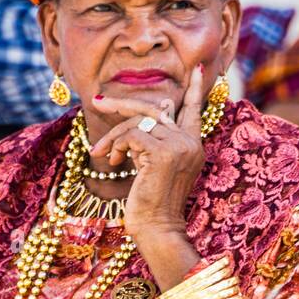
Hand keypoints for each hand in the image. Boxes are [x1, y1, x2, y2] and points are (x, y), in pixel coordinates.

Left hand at [89, 64, 206, 242]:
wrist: (156, 227)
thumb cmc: (152, 202)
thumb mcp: (155, 166)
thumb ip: (155, 140)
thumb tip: (154, 112)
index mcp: (193, 146)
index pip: (194, 111)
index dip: (195, 91)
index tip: (200, 71)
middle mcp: (190, 143)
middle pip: (154, 109)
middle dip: (122, 105)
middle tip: (98, 101)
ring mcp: (178, 147)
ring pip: (138, 122)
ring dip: (114, 136)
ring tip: (102, 153)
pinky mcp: (162, 153)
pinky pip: (131, 135)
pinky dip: (116, 145)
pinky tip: (113, 162)